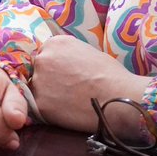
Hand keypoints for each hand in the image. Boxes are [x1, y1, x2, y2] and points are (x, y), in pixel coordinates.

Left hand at [29, 34, 150, 134]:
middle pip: (39, 71)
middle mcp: (42, 58)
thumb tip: (64, 64)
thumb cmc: (111, 74)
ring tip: (69, 103)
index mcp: (54, 43)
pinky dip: (51, 112)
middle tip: (67, 91)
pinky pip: (40, 108)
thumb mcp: (87, 52)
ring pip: (38, 90)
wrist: (118, 97)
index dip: (56, 68)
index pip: (46, 55)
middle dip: (50, 80)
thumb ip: (69, 55)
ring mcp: (39, 81)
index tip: (65, 77)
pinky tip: (67, 112)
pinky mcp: (40, 103)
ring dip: (49, 96)